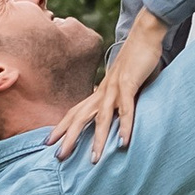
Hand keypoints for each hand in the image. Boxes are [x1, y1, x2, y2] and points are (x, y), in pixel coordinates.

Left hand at [51, 7, 169, 161]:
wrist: (145, 34)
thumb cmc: (136, 60)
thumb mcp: (125, 83)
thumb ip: (120, 98)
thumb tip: (118, 113)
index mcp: (100, 91)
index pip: (75, 111)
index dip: (61, 127)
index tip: (48, 143)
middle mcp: (102, 90)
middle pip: (80, 117)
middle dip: (69, 138)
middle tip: (58, 157)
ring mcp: (114, 87)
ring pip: (102, 118)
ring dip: (98, 140)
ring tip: (95, 159)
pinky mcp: (129, 84)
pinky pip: (126, 109)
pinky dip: (125, 126)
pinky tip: (124, 142)